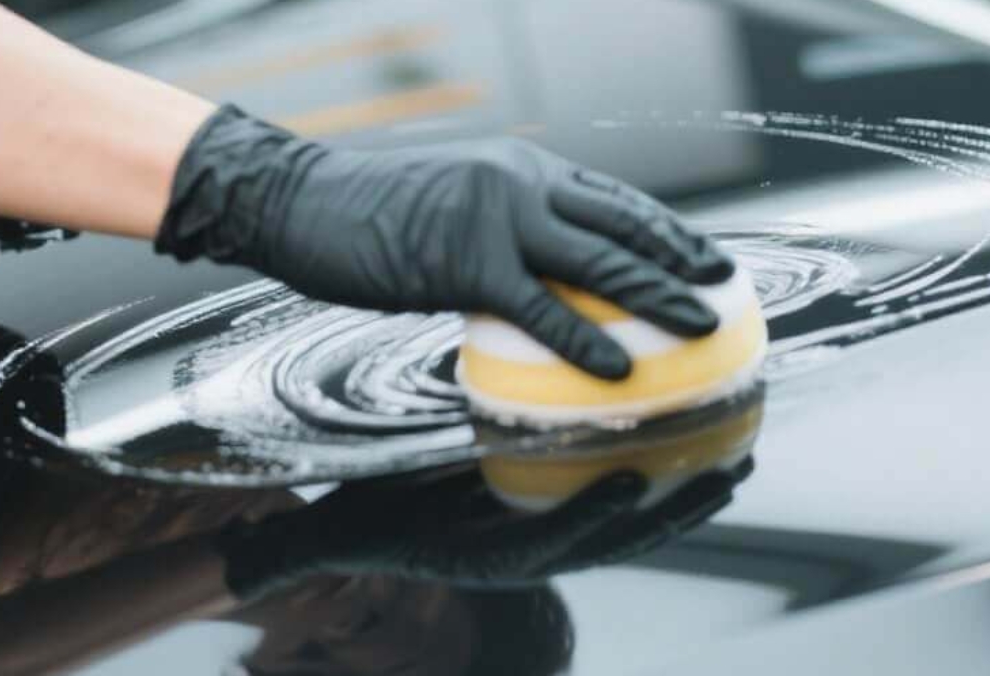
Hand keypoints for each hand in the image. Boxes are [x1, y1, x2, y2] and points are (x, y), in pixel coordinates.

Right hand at [152, 105, 734, 378]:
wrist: (301, 200)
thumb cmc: (370, 210)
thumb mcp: (454, 200)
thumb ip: (505, 223)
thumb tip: (542, 264)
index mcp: (523, 168)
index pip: (615, 199)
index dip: (668, 230)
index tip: (708, 256)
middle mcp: (522, 184)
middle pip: (624, 226)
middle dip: (684, 260)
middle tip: (729, 289)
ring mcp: (497, 221)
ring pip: (599, 263)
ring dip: (659, 298)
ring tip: (704, 327)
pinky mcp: (466, 265)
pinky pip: (540, 310)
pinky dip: (585, 341)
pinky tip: (620, 368)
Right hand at [215, 457, 752, 602]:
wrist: (378, 535)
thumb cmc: (360, 523)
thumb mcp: (331, 531)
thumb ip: (299, 548)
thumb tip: (247, 566)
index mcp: (484, 556)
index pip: (543, 543)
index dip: (590, 522)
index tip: (628, 488)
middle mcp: (530, 549)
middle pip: (615, 535)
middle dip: (674, 510)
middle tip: (729, 472)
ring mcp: (557, 532)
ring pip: (638, 516)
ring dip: (690, 487)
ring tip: (743, 451)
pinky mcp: (570, 511)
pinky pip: (630, 486)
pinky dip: (668, 463)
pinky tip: (703, 423)